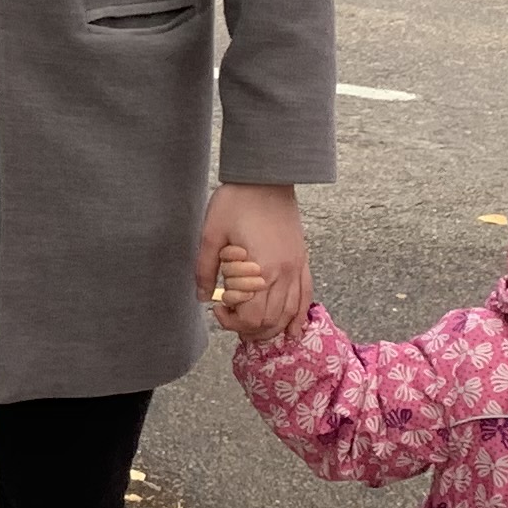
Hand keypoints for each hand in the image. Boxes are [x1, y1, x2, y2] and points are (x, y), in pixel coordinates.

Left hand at [196, 183, 307, 337]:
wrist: (266, 177)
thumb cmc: (237, 201)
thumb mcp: (211, 234)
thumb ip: (205, 269)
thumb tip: (202, 297)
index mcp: (261, 268)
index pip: (252, 315)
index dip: (232, 321)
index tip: (217, 308)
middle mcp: (284, 272)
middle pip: (271, 319)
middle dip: (249, 328)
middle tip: (230, 318)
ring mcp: (297, 266)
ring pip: (290, 313)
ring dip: (271, 327)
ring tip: (252, 328)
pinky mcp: (302, 259)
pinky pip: (305, 296)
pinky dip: (298, 316)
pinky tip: (292, 330)